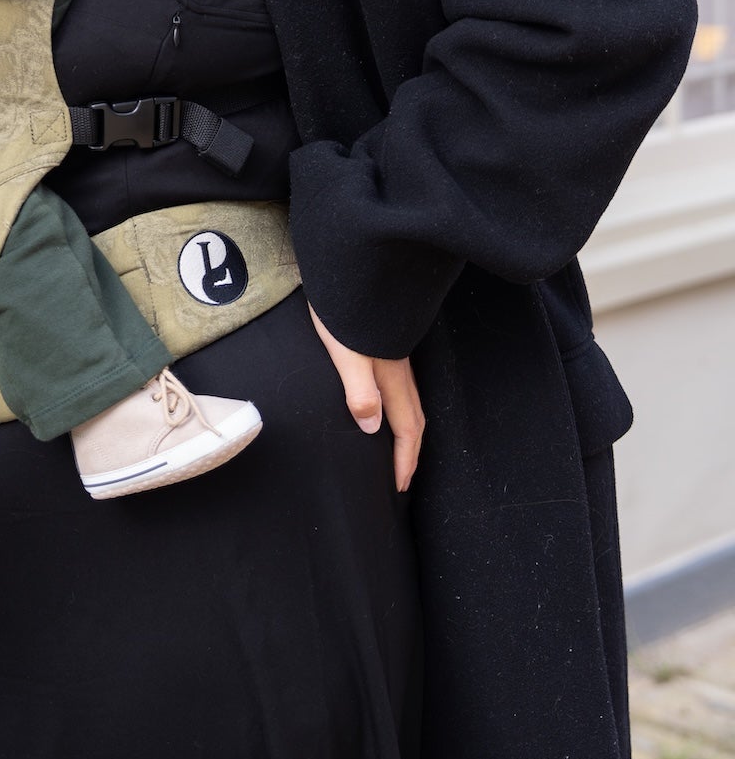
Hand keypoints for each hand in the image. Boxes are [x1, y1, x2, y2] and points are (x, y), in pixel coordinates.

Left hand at [308, 303, 424, 493]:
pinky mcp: (386, 346)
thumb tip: (373, 428)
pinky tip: (385, 406)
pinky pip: (402, 389)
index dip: (404, 460)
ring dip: (406, 431)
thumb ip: (360, 391)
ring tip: (397, 450)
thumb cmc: (345, 312)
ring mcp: (395, 358)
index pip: (406, 429)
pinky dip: (400, 410)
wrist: (354, 271)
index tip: (399, 487)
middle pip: (414, 419)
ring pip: (410, 403)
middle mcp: (399, 371)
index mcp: (392, 378)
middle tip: (403, 478)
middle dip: (410, 452)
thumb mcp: (346, 353)